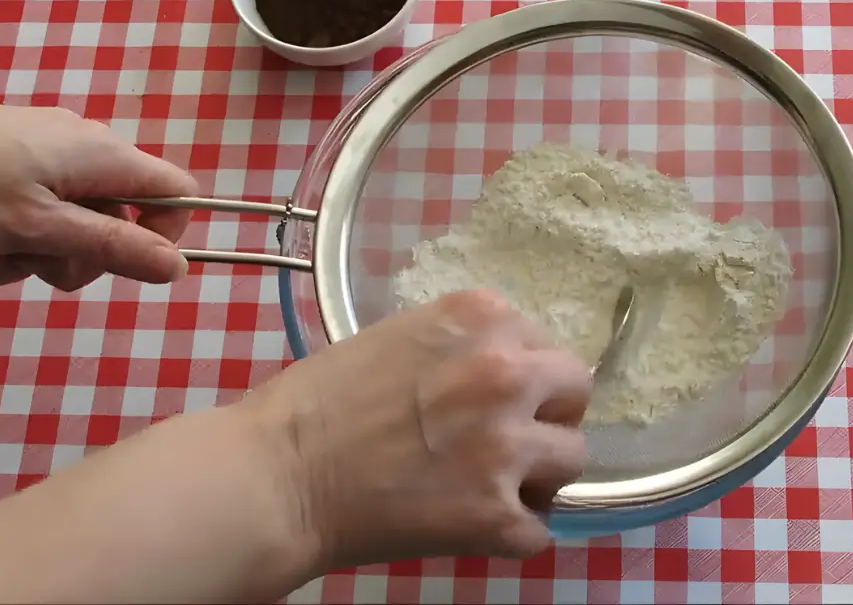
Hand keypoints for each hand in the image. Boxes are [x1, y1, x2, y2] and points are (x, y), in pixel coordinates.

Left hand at [0, 102, 197, 290]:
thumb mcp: (41, 228)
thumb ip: (113, 248)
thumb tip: (180, 267)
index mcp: (103, 155)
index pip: (177, 193)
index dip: (166, 235)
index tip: (129, 266)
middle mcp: (83, 150)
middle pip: (120, 220)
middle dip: (82, 256)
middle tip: (41, 261)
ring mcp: (45, 157)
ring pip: (73, 227)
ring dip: (39, 254)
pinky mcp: (12, 165)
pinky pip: (38, 214)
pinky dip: (13, 238)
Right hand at [245, 289, 591, 568]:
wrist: (276, 475)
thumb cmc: (318, 402)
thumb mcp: (402, 336)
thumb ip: (465, 345)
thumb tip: (511, 368)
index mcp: (482, 318)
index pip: (545, 343)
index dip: (523, 375)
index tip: (493, 398)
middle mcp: (506, 372)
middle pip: (576, 391)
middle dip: (547, 415)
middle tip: (507, 438)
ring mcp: (506, 445)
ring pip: (573, 460)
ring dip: (538, 475)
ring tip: (489, 484)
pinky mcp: (496, 514)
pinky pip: (540, 530)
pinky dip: (509, 534)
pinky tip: (469, 524)